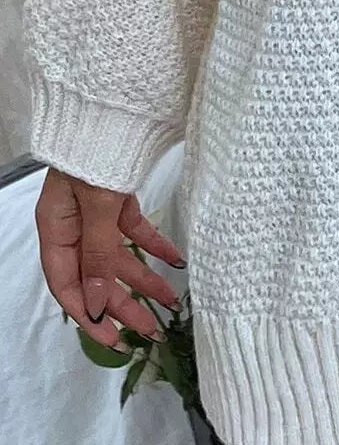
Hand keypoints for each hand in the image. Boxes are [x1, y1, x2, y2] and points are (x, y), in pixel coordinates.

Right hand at [34, 168, 185, 350]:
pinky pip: (135, 231)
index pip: (66, 285)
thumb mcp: (97, 204)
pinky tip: (177, 260)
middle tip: (152, 331)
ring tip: (173, 302)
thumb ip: (98, 254)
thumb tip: (98, 306)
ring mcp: (96, 212)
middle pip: (97, 276)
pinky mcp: (118, 198)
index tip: (115, 340)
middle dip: (124, 305)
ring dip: (144, 279)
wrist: (115, 104)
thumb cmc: (96, 150)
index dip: (89, 315)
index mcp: (56, 228)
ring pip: (119, 257)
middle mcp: (73, 224)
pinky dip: (155, 245)